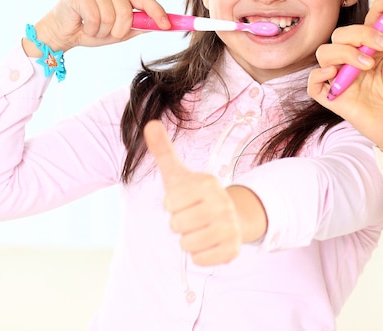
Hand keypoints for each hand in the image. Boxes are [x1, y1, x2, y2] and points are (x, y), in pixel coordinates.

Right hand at [23, 0, 169, 53]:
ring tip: (92, 28)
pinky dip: (90, 28)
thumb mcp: (120, 32)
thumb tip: (163, 25)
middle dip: (118, 31)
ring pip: (111, 17)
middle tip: (106, 33)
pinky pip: (95, 18)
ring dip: (102, 31)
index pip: (146, 0)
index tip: (167, 26)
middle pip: (128, 13)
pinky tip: (82, 24)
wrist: (62, 33)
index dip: (158, 13)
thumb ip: (139, 26)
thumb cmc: (92, 30)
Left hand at [144, 120, 263, 265]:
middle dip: (180, 223)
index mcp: (208, 183)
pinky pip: (199, 260)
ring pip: (186, 244)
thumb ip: (163, 150)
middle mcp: (222, 203)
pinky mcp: (233, 249)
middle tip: (194, 215)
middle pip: (176, 225)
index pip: (169, 204)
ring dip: (189, 239)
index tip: (185, 199)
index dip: (172, 204)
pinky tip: (209, 241)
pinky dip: (200, 254)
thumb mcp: (178, 174)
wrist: (231, 215)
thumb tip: (149, 123)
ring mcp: (230, 226)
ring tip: (201, 228)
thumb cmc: (195, 195)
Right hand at [308, 0, 382, 158]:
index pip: (367, 23)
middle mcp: (355, 61)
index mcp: (374, 50)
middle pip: (341, 35)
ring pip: (325, 53)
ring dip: (344, 53)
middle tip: (382, 44)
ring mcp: (343, 79)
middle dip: (359, 33)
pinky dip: (320, 75)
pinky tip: (338, 76)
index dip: (376, 9)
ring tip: (368, 65)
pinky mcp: (335, 99)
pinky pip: (314, 83)